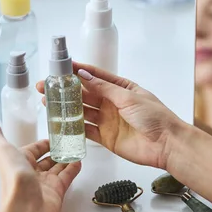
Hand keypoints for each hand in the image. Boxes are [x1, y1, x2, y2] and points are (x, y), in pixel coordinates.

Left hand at [0, 116, 81, 211]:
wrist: (25, 208)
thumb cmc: (14, 178)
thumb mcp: (3, 150)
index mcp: (18, 162)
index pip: (32, 149)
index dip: (42, 143)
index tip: (54, 135)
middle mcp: (31, 173)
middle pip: (45, 160)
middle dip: (55, 151)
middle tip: (68, 141)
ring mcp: (45, 182)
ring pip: (57, 168)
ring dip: (65, 158)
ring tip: (76, 148)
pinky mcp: (57, 191)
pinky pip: (67, 177)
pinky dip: (73, 169)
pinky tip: (79, 160)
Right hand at [36, 62, 184, 168]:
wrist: (166, 144)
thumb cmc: (154, 117)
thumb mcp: (128, 97)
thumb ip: (104, 89)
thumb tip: (84, 76)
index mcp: (121, 89)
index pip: (96, 77)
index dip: (78, 71)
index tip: (62, 67)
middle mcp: (113, 103)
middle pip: (85, 94)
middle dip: (66, 90)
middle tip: (46, 86)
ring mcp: (108, 121)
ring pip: (83, 112)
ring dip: (66, 107)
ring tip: (48, 102)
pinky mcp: (106, 138)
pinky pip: (86, 131)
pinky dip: (74, 127)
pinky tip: (60, 122)